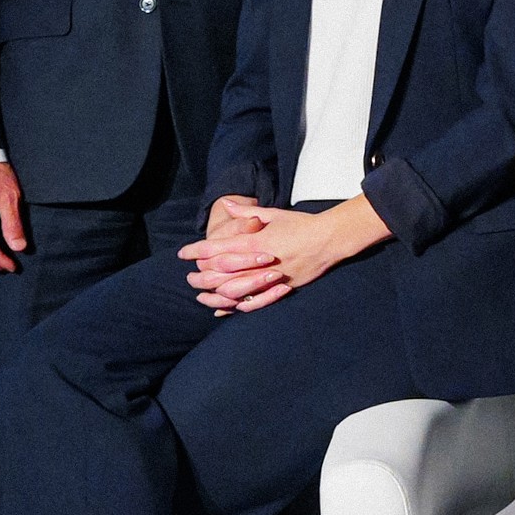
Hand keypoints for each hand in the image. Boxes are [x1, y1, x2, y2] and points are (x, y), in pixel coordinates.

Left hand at [177, 200, 373, 315]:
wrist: (331, 239)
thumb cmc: (302, 225)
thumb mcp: (274, 215)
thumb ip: (248, 212)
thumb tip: (227, 205)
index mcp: (256, 241)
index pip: (218, 247)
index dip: (197, 250)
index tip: (183, 253)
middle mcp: (260, 261)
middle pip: (221, 271)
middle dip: (201, 274)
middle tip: (189, 276)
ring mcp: (271, 277)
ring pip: (234, 289)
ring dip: (214, 293)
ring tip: (201, 294)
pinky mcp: (282, 288)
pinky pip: (254, 302)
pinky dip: (236, 306)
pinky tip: (224, 309)